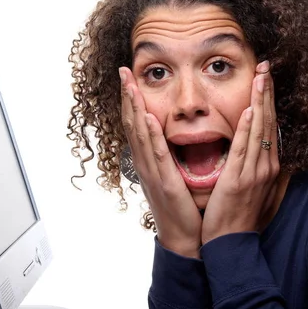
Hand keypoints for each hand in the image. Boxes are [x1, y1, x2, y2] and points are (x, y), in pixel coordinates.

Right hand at [119, 67, 201, 257]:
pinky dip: (149, 135)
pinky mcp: (165, 182)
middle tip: (123, 71)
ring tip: (130, 84)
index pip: (136, 124)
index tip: (129, 78)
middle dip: (128, 96)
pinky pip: (156, 154)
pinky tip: (146, 117)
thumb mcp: (172, 177)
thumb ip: (169, 157)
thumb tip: (170, 138)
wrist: (184, 237)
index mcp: (149, 161)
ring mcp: (152, 172)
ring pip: (140, 134)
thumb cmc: (181, 208)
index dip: (131, 100)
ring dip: (134, 107)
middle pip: (132, 124)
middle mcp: (145, 164)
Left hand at [201, 61, 279, 244]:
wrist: (231, 242)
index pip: (269, 125)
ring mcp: (254, 172)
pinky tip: (248, 111)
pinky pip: (243, 150)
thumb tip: (260, 147)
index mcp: (267, 165)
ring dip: (260, 101)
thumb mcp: (253, 187)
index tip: (266, 78)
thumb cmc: (239, 214)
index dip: (268, 100)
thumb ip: (256, 165)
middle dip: (267, 92)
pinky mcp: (239, 180)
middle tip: (265, 66)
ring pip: (259, 130)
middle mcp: (266, 165)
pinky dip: (247, 129)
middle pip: (268, 121)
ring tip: (260, 76)